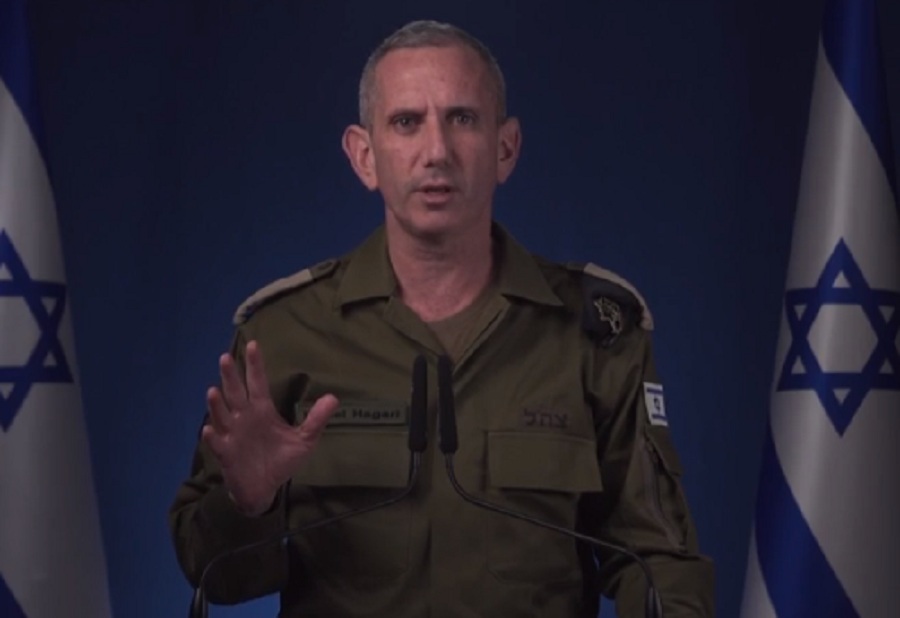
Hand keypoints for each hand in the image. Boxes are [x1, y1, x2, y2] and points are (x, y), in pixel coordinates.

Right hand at [202, 340, 338, 515]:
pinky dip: (212, 436)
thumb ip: (316, 419)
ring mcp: (233, 434)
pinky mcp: (226, 453)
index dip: (255, 365)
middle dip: (230, 376)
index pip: (258, 383)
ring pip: (222, 415)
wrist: (264, 488)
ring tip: (213, 391)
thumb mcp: (304, 440)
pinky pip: (217, 443)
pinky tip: (210, 430)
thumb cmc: (281, 460)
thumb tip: (334, 397)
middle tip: (226, 357)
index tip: (253, 345)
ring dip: (216, 404)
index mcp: (262, 411)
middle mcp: (244, 417)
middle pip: (236, 393)